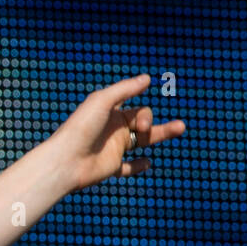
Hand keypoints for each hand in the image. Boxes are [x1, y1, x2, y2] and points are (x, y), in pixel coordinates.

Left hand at [47, 73, 185, 192]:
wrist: (66, 160)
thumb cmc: (81, 128)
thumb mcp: (102, 101)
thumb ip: (125, 89)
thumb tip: (147, 78)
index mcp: (112, 113)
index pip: (138, 110)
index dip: (146, 115)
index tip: (141, 123)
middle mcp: (114, 130)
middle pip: (144, 124)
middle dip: (160, 125)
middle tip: (179, 127)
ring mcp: (114, 149)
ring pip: (142, 143)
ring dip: (162, 135)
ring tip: (180, 128)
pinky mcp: (111, 167)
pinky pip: (128, 167)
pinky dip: (139, 166)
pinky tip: (148, 162)